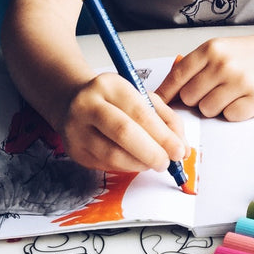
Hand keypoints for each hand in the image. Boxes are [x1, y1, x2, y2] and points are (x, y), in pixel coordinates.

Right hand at [59, 72, 188, 172]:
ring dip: (140, 164)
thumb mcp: (140, 96)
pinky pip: (105, 166)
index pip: (139, 112)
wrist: (72, 101)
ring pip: (112, 155)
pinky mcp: (75, 151)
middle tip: (166, 162)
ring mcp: (77, 129)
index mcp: (109, 85)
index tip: (179, 150)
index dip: (162, 135)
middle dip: (151, 152)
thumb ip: (164, 118)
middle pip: (123, 132)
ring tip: (153, 162)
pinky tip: (136, 162)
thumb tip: (182, 147)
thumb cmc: (113, 99)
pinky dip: (126, 168)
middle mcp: (89, 105)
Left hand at [156, 34, 253, 120]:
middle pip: (190, 98)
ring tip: (230, 92)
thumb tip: (164, 92)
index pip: (178, 76)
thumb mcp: (218, 50)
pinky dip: (233, 111)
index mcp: (211, 49)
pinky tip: (243, 97)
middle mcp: (224, 64)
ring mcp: (241, 81)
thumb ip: (193, 67)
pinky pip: (229, 117)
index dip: (165, 93)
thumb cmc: (247, 54)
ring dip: (215, 106)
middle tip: (213, 90)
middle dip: (197, 98)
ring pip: (207, 110)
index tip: (156, 104)